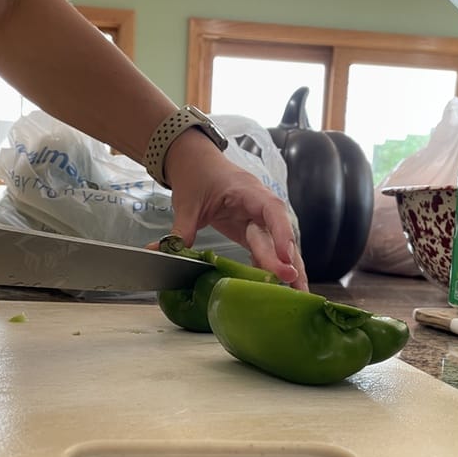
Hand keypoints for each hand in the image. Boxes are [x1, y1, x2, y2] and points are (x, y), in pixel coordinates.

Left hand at [157, 129, 307, 289]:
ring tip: (299, 295)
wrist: (196, 161)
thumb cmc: (197, 175)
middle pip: (279, 233)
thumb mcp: (188, 203)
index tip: (286, 257)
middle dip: (288, 259)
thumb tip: (158, 252)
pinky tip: (279, 288)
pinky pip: (266, 250)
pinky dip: (272, 268)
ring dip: (289, 268)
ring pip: (278, 244)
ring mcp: (258, 219)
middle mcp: (260, 205)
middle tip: (294, 283)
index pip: (272, 211)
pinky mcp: (252, 230)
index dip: (281, 234)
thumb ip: (180, 230)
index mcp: (248, 191)